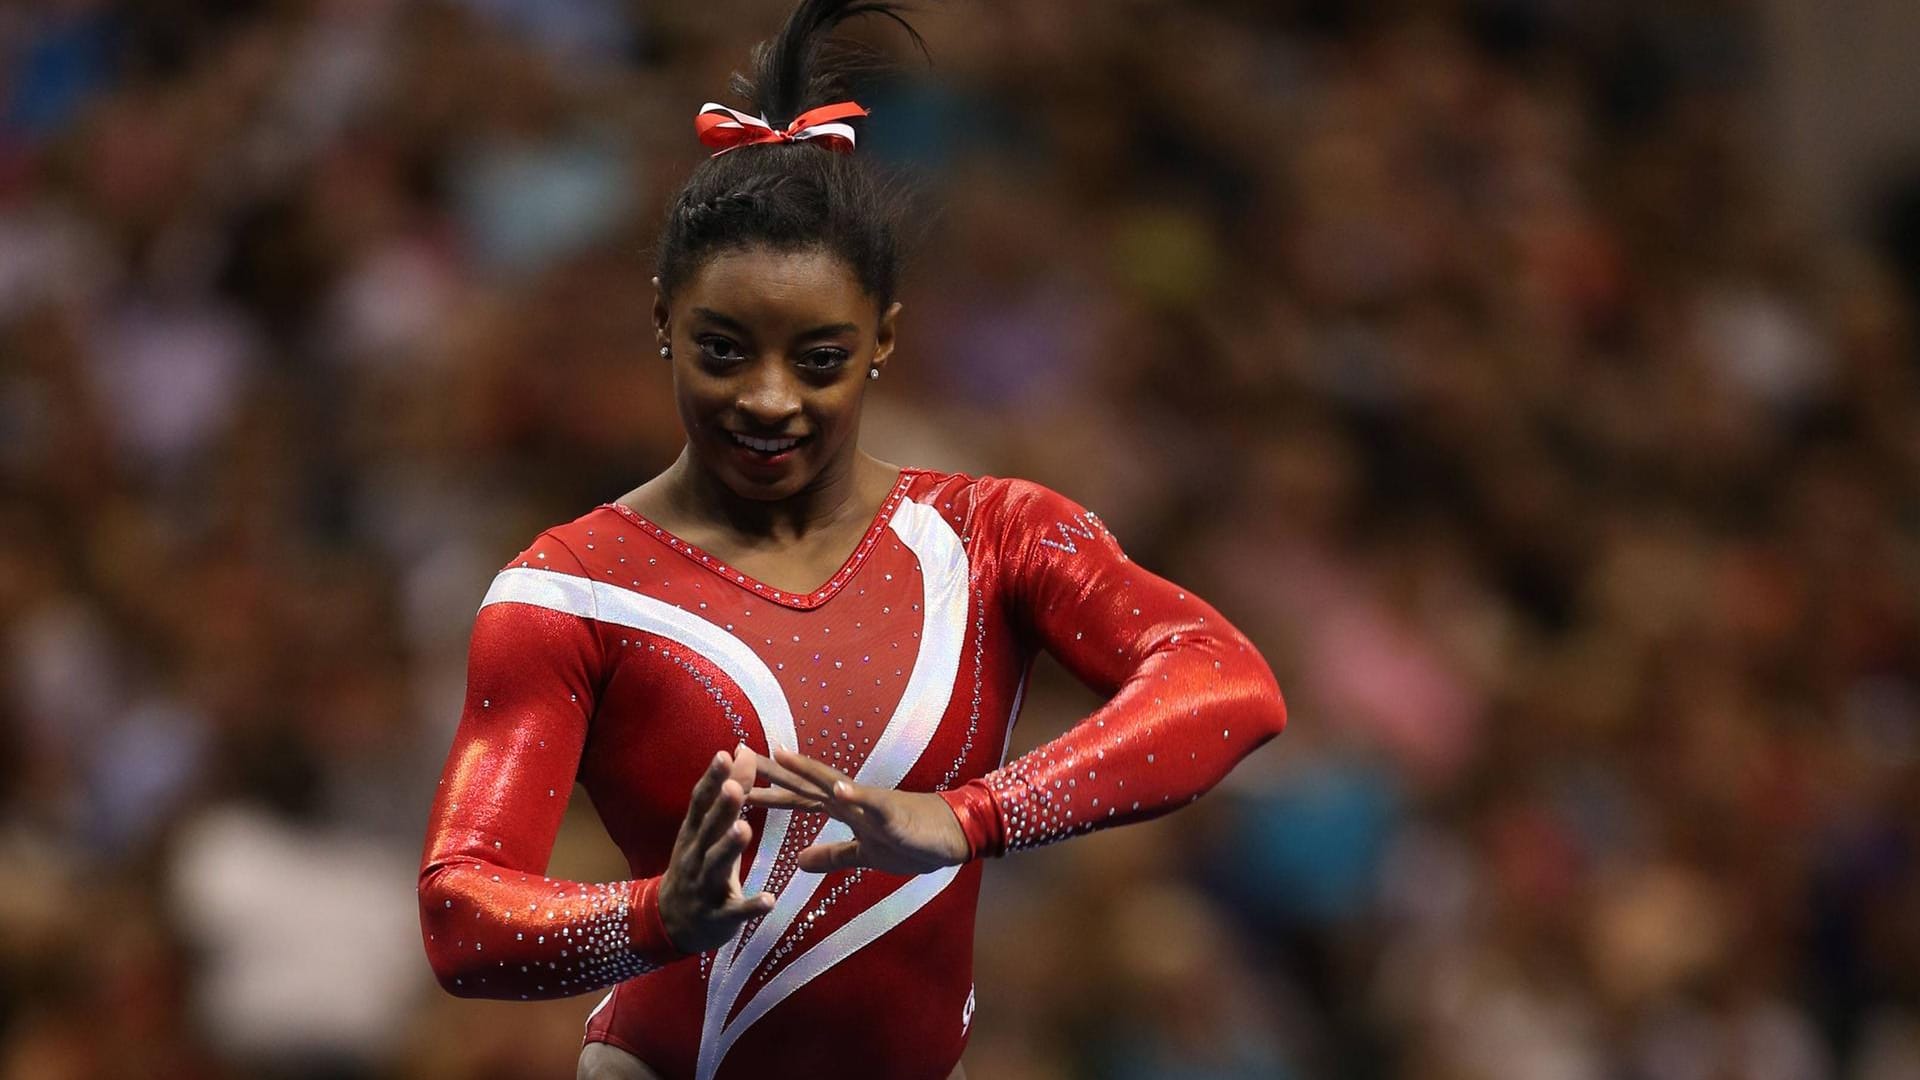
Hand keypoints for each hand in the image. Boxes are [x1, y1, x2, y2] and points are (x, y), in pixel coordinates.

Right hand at [656, 745, 776, 953]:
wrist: (671, 924)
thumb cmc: (697, 867)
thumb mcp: (708, 831)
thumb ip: (729, 795)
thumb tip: (742, 751)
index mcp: (693, 835)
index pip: (700, 803)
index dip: (711, 780)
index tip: (723, 755)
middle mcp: (695, 857)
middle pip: (707, 830)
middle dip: (720, 809)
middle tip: (734, 788)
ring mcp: (704, 887)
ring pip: (716, 866)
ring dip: (729, 847)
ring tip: (744, 829)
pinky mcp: (718, 916)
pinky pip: (735, 911)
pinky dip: (751, 906)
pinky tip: (769, 900)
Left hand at [744, 748, 971, 874]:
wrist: (953, 836)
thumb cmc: (912, 842)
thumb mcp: (864, 855)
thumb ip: (832, 855)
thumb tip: (798, 861)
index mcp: (843, 810)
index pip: (798, 799)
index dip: (768, 792)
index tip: (736, 784)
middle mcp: (851, 800)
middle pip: (805, 784)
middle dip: (773, 772)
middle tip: (738, 756)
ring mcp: (871, 803)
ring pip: (832, 784)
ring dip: (806, 770)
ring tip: (780, 755)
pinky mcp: (892, 813)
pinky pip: (872, 803)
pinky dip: (855, 795)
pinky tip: (838, 790)